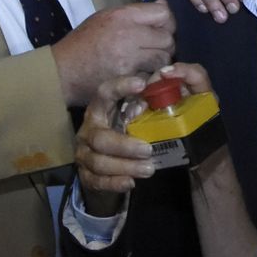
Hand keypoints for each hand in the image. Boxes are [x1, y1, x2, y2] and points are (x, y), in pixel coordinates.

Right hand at [51, 0, 175, 105]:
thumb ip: (135, 13)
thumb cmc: (83, 43)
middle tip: (152, 50)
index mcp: (122, 15)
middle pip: (168, 38)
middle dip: (164, 45)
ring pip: (163, 58)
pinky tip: (137, 75)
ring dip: (158, 62)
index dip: (166, 23)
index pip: (164, 14)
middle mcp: (128, 34)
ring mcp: (128, 58)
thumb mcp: (105, 18)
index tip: (157, 31)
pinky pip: (151, 75)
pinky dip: (148, 76)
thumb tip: (163, 5)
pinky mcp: (127, 78)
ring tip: (145, 62)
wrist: (62, 71)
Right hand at [75, 64, 214, 201]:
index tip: (142, 85)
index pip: (104, 92)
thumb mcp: (162, 108)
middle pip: (100, 137)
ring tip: (149, 168)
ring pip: (98, 162)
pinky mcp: (88, 175)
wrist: (133, 164)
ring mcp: (86, 153)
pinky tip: (131, 182)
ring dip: (124, 166)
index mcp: (104, 108)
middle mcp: (91, 128)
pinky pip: (97, 181)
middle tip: (148, 149)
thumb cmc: (147, 129)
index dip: (119, 87)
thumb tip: (170, 73)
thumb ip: (170, 89)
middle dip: (124, 145)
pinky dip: (114, 183)